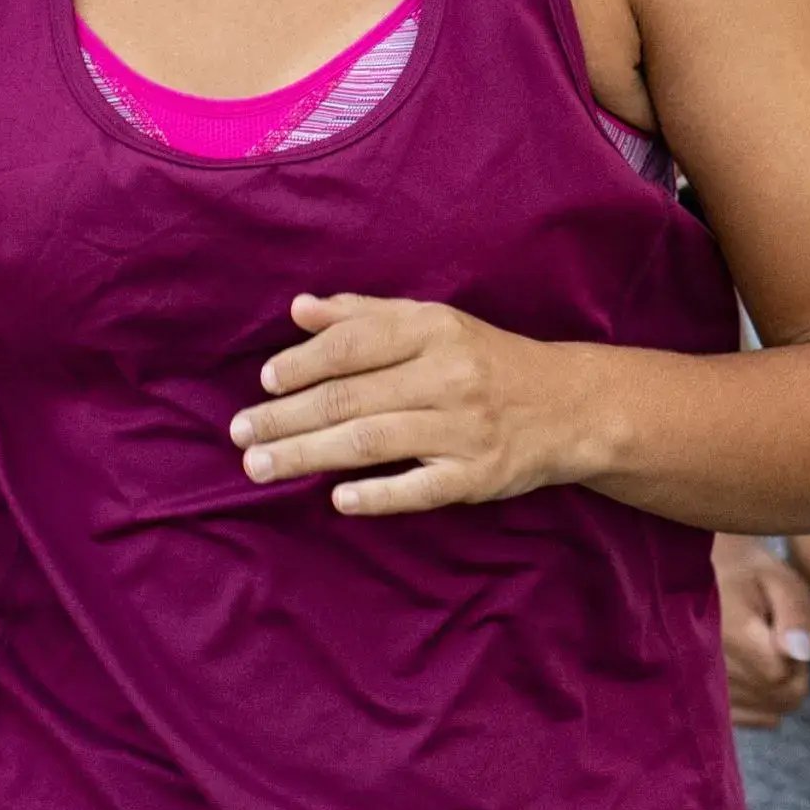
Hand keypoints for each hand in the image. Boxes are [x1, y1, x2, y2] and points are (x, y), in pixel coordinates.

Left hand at [239, 294, 596, 516]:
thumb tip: (298, 309)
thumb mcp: (434, 324)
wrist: (569, 406)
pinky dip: (376, 494)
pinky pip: (418, 488)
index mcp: (434, 330)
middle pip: (349, 398)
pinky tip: (337, 499)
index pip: (352, 345)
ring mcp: (464, 428)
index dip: (302, 364)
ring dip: (307, 455)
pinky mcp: (478, 475)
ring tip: (261, 466)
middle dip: (285, 417)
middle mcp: (448, 375)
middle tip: (240, 434)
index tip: (265, 383)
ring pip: (369, 442)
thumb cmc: (486, 359)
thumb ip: (364, 315)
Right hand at [717, 537, 809, 727]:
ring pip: (766, 711)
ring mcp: (701, 689)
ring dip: (774, 688)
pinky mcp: (700, 701)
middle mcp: (711, 668)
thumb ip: (796, 614)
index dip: (796, 659)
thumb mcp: (781, 580)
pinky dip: (758, 704)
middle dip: (790, 674)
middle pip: (778, 697)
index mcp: (733, 635)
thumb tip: (802, 654)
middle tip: (776, 641)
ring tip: (759, 653)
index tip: (787, 633)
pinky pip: (747, 720)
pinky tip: (752, 675)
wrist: (697, 579)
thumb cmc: (746, 575)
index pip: (782, 675)